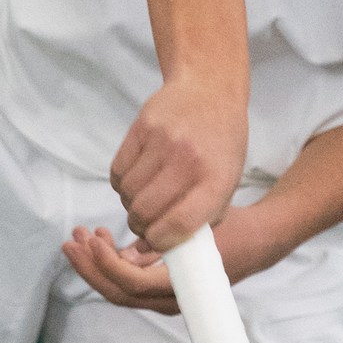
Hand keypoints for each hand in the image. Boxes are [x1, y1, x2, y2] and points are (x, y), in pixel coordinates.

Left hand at [61, 204, 280, 313]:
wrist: (257, 240)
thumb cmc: (232, 232)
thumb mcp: (198, 229)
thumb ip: (163, 243)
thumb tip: (126, 255)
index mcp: (180, 290)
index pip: (132, 285)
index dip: (108, 265)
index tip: (95, 239)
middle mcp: (168, 300)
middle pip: (117, 292)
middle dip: (90, 266)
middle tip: (71, 240)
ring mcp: (163, 296)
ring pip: (118, 287)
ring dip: (95, 262)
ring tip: (81, 235)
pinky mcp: (160, 286)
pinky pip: (128, 280)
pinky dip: (110, 261)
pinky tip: (102, 238)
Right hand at [108, 74, 247, 252]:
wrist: (210, 91)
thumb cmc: (220, 146)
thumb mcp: (225, 183)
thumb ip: (200, 218)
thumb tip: (159, 250)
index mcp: (216, 180)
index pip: (178, 226)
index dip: (161, 242)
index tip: (157, 240)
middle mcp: (189, 161)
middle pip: (146, 213)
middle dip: (140, 226)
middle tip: (145, 222)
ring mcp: (164, 142)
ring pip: (128, 194)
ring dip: (130, 204)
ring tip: (143, 198)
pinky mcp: (142, 128)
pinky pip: (117, 172)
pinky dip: (121, 184)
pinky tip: (135, 180)